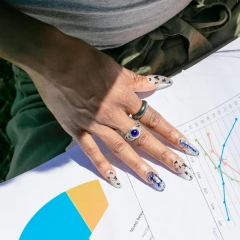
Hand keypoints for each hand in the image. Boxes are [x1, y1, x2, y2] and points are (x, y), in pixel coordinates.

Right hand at [23, 31, 197, 190]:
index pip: (154, 119)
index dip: (172, 134)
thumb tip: (163, 84)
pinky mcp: (76, 129)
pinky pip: (92, 151)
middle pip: (143, 137)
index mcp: (125, 96)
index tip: (188, 148)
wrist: (51, 59)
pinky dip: (103, 166)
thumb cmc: (83, 58)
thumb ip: (139, 81)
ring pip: (121, 149)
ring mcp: (94, 123)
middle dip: (164, 155)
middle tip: (183, 171)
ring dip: (140, 166)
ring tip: (157, 181)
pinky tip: (117, 181)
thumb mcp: (116, 67)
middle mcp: (113, 113)